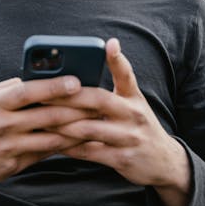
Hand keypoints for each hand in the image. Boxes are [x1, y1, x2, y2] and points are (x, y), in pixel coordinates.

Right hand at [0, 75, 97, 194]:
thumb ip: (8, 89)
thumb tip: (34, 78)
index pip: (27, 91)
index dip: (53, 86)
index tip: (76, 81)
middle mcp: (2, 125)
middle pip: (46, 115)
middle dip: (75, 109)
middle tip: (98, 103)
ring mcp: (8, 147)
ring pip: (50, 138)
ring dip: (75, 130)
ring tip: (95, 123)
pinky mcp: (13, 165)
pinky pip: (43, 154)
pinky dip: (62, 147)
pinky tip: (78, 141)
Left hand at [47, 38, 190, 205]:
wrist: (163, 162)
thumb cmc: (137, 126)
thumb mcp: (133, 103)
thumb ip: (113, 87)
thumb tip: (89, 65)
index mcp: (134, 98)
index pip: (126, 75)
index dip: (118, 59)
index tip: (109, 44)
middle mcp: (134, 115)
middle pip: (99, 100)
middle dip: (68, 97)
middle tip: (43, 93)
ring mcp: (129, 137)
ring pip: (89, 128)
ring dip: (62, 124)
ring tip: (41, 119)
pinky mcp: (122, 159)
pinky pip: (89, 152)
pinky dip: (69, 147)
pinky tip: (53, 142)